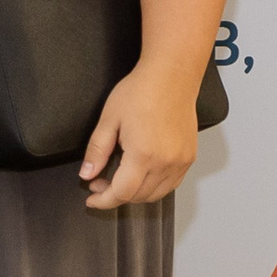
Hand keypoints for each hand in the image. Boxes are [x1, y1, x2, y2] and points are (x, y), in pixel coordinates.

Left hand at [80, 65, 198, 209]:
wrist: (172, 76)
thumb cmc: (141, 91)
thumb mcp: (109, 119)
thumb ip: (97, 150)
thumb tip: (87, 174)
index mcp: (143, 154)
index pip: (122, 193)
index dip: (104, 200)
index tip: (92, 199)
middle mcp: (165, 162)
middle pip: (138, 197)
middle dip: (115, 196)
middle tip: (99, 183)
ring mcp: (180, 161)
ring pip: (156, 194)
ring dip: (135, 194)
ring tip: (119, 179)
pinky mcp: (189, 157)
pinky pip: (171, 184)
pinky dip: (154, 187)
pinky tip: (141, 176)